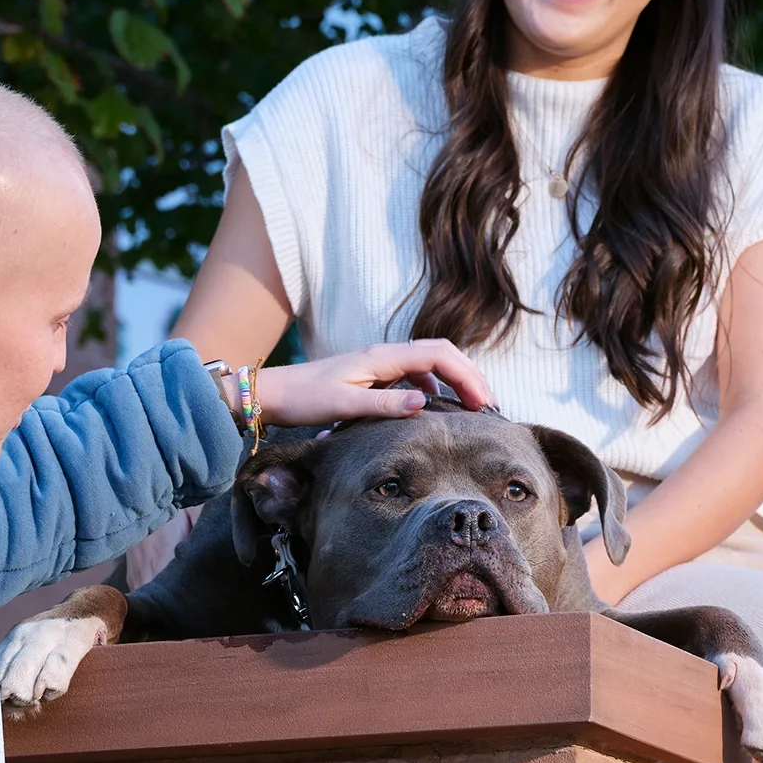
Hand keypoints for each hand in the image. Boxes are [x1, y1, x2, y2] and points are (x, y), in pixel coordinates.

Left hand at [255, 340, 496, 426]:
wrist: (273, 394)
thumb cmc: (305, 399)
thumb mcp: (344, 406)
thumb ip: (384, 405)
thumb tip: (424, 403)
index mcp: (383, 357)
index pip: (439, 355)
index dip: (467, 376)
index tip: (483, 402)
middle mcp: (385, 355)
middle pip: (441, 354)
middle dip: (468, 376)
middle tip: (488, 405)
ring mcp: (380, 364)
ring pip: (429, 364)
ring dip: (454, 381)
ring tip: (470, 407)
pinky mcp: (373, 376)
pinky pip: (414, 375)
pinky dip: (433, 387)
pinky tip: (432, 407)